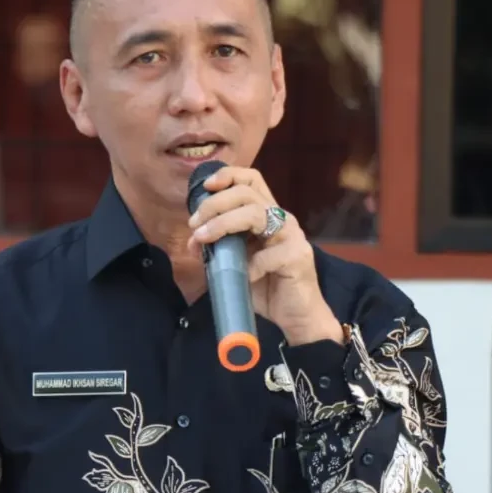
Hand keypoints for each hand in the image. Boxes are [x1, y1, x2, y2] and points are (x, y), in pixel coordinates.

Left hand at [186, 166, 343, 346]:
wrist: (296, 317)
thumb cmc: (267, 287)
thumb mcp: (236, 263)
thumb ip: (220, 248)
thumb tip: (194, 241)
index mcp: (267, 215)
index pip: (252, 179)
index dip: (229, 175)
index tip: (206, 186)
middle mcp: (281, 219)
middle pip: (246, 193)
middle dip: (214, 204)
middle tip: (194, 223)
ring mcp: (292, 236)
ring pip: (255, 214)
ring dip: (223, 223)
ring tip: (204, 238)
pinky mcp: (297, 256)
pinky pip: (266, 255)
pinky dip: (249, 267)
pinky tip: (245, 278)